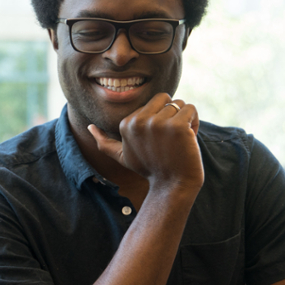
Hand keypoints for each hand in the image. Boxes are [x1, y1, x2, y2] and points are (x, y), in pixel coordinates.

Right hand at [88, 93, 203, 192]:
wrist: (172, 185)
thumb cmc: (150, 169)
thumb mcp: (122, 156)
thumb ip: (105, 143)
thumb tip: (89, 128)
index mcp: (126, 124)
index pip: (152, 102)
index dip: (160, 119)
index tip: (159, 140)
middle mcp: (139, 122)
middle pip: (165, 98)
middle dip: (172, 114)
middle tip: (172, 137)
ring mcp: (157, 124)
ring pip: (180, 103)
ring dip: (185, 119)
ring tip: (181, 139)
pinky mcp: (176, 126)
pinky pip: (191, 109)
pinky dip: (195, 121)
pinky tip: (190, 138)